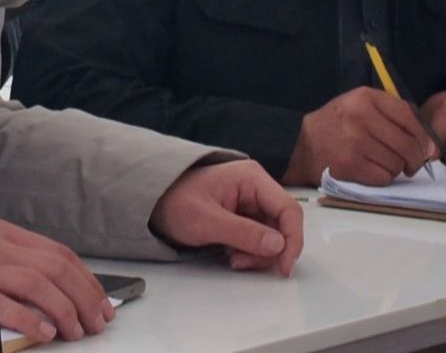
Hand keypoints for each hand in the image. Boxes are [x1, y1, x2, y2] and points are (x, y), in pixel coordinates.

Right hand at [0, 216, 112, 343]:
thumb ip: (15, 260)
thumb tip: (54, 290)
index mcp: (6, 233)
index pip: (60, 253)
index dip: (87, 279)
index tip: (102, 302)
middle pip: (57, 267)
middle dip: (84, 297)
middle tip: (97, 322)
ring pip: (38, 281)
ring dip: (64, 308)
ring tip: (76, 331)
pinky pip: (4, 300)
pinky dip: (30, 316)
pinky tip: (45, 332)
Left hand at [149, 159, 303, 276]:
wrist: (152, 202)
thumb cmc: (175, 203)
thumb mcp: (207, 221)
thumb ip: (243, 233)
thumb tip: (278, 246)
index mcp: (251, 178)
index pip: (288, 208)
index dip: (292, 239)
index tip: (284, 266)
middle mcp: (256, 187)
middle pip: (283, 225)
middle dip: (269, 250)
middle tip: (243, 263)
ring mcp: (251, 202)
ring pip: (272, 236)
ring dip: (257, 254)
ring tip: (233, 259)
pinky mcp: (244, 216)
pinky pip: (259, 238)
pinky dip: (249, 252)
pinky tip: (231, 254)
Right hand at [283, 86, 435, 186]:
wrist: (299, 144)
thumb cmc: (335, 124)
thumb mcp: (359, 105)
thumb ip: (391, 113)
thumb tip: (427, 141)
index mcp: (365, 97)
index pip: (408, 116)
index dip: (423, 136)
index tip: (427, 148)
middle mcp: (360, 117)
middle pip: (406, 143)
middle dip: (415, 158)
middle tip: (411, 165)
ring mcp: (353, 142)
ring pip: (396, 162)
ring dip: (397, 169)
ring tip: (386, 165)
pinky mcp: (348, 165)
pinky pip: (382, 177)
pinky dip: (383, 178)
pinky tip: (373, 172)